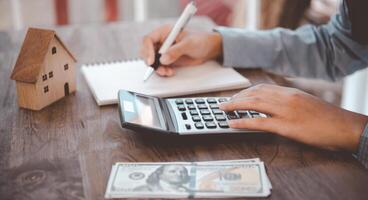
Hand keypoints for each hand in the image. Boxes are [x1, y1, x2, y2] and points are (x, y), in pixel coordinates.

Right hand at [140, 25, 222, 76]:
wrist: (209, 49)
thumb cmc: (200, 40)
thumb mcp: (189, 44)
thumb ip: (176, 50)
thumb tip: (163, 59)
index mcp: (164, 32)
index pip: (148, 40)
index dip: (147, 50)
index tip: (152, 61)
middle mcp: (162, 41)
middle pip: (147, 51)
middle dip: (151, 62)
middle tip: (159, 69)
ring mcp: (164, 51)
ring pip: (152, 61)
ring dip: (157, 68)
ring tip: (167, 72)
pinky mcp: (168, 60)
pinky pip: (160, 67)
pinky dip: (163, 71)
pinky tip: (170, 72)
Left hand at [219, 84, 367, 151]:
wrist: (345, 127)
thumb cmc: (327, 118)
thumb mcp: (306, 104)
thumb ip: (289, 102)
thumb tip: (273, 106)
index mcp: (290, 92)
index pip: (262, 88)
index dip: (245, 92)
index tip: (236, 96)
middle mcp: (286, 98)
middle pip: (254, 94)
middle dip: (236, 98)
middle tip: (224, 103)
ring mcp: (285, 111)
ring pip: (253, 104)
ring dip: (234, 106)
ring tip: (222, 110)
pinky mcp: (286, 126)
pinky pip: (259, 123)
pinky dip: (242, 122)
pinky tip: (232, 123)